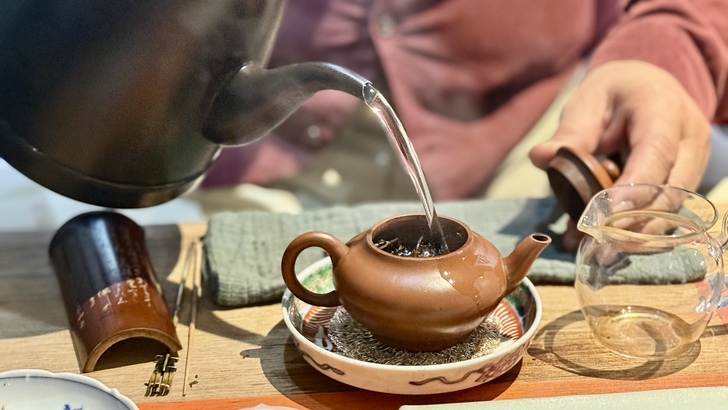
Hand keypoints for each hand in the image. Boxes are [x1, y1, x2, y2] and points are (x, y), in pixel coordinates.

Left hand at [529, 60, 711, 249]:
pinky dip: (636, 229)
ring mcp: (694, 160)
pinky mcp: (687, 180)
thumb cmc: (614, 92)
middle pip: (669, 189)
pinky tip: (605, 242)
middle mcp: (689, 137)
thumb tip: (541, 157)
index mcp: (663, 108)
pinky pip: (665, 210)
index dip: (633, 188)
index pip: (656, 153)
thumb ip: (569, 133)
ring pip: (671, 207)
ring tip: (599, 250)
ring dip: (636, 234)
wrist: (647, 85)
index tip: (605, 217)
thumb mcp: (587, 102)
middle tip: (598, 245)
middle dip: (634, 223)